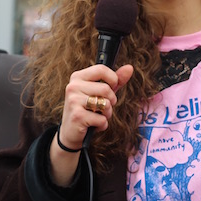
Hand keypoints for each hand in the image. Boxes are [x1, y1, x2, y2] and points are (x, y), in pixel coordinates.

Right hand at [49, 63, 132, 185]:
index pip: (101, 69)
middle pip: (106, 89)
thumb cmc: (87, 109)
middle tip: (102, 107)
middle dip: (111, 101)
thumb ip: (115, 80)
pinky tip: (93, 125)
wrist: (70, 132)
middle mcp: (73, 87)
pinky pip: (102, 119)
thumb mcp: (100, 93)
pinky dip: (102, 125)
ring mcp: (73, 101)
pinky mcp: (77, 116)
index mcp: (78, 77)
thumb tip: (130, 68)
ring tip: (97, 116)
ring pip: (105, 104)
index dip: (112, 79)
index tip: (112, 87)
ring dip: (107, 114)